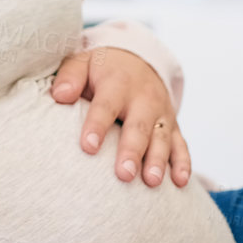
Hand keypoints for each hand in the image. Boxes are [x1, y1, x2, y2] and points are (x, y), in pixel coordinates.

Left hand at [50, 47, 190, 187]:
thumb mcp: (83, 63)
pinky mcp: (172, 126)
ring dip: (158, 161)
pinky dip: (183, 162)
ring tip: (151, 182)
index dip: (97, 126)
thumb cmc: (102, 69)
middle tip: (123, 175)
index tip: (88, 147)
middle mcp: (143, 98)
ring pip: (161, 138)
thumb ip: (70, 77)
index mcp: (118, 83)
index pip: (106, 106)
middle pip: (138, 127)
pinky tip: (180, 181)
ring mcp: (161, 113)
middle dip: (132, 151)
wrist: (137, 60)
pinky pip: (180, 144)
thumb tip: (60, 95)